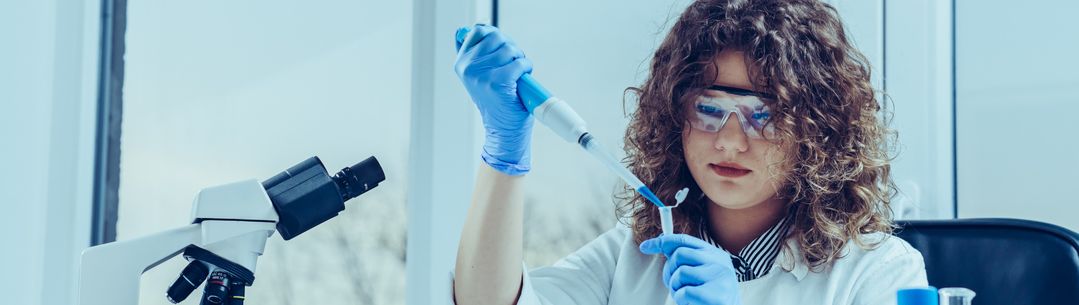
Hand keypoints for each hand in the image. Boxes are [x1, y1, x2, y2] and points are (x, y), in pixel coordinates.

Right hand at [454, 25, 533, 175]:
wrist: (502, 128)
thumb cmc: (496, 99)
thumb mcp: (480, 75)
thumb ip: (477, 52)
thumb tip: (480, 28)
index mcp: (461, 63)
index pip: (479, 31)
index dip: (496, 36)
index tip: (502, 49)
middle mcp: (468, 68)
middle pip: (497, 37)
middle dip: (510, 47)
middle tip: (513, 63)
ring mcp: (482, 75)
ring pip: (510, 49)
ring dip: (520, 59)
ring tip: (517, 74)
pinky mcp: (498, 82)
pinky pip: (519, 63)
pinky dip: (526, 68)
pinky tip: (522, 79)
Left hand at [640, 234, 741, 304]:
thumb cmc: (711, 295)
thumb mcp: (701, 272)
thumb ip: (685, 259)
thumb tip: (661, 241)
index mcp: (716, 255)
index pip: (684, 240)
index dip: (661, 241)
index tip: (645, 246)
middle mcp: (720, 262)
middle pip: (679, 254)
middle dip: (669, 270)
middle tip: (673, 284)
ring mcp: (719, 278)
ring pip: (680, 273)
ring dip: (676, 287)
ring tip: (686, 295)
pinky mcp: (716, 295)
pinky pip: (685, 292)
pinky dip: (682, 299)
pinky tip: (691, 303)